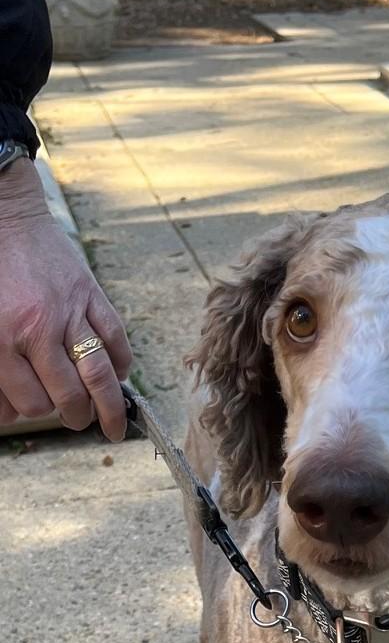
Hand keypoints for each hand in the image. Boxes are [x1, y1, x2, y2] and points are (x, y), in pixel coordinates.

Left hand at [0, 157, 131, 441]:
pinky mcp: (89, 293)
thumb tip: (9, 411)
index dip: (33, 414)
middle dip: (74, 417)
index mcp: (2, 339)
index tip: (34, 411)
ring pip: (98, 374)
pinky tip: (120, 376)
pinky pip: (115, 337)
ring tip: (113, 426)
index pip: (30, 403)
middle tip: (76, 422)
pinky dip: (122, 362)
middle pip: (67, 396)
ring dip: (108, 407)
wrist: (4, 216)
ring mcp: (68, 312)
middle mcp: (38, 330)